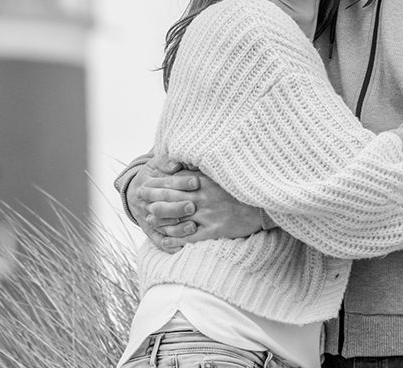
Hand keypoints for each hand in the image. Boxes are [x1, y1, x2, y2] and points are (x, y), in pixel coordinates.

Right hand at [128, 156, 198, 252]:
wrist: (137, 190)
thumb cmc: (157, 173)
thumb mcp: (157, 163)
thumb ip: (166, 162)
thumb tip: (174, 164)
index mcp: (147, 184)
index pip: (165, 184)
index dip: (181, 182)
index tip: (196, 182)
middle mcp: (146, 203)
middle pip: (161, 206)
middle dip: (177, 207)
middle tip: (193, 206)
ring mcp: (148, 218)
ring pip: (161, 225)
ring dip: (176, 228)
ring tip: (193, 228)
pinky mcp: (151, 232)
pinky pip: (159, 241)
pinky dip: (169, 246)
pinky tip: (182, 249)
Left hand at [134, 158, 264, 251]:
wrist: (264, 206)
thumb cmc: (241, 187)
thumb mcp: (221, 173)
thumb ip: (202, 167)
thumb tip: (182, 163)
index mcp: (205, 181)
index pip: (174, 181)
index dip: (157, 182)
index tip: (144, 181)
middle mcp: (204, 197)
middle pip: (171, 198)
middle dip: (152, 197)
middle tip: (138, 197)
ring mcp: (208, 215)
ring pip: (177, 218)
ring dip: (160, 218)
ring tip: (147, 218)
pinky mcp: (215, 231)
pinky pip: (190, 237)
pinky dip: (175, 239)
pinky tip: (164, 240)